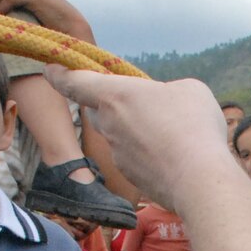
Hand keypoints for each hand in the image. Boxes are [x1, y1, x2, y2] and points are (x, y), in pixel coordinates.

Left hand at [44, 71, 241, 210]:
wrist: (199, 180)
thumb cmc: (194, 127)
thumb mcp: (189, 89)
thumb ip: (168, 90)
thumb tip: (167, 102)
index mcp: (116, 95)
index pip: (76, 82)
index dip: (60, 74)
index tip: (50, 70)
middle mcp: (109, 124)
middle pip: (98, 111)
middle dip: (110, 106)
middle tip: (137, 103)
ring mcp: (118, 154)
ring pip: (118, 135)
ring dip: (135, 131)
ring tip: (169, 132)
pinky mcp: (131, 176)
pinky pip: (134, 157)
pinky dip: (147, 154)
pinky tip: (174, 154)